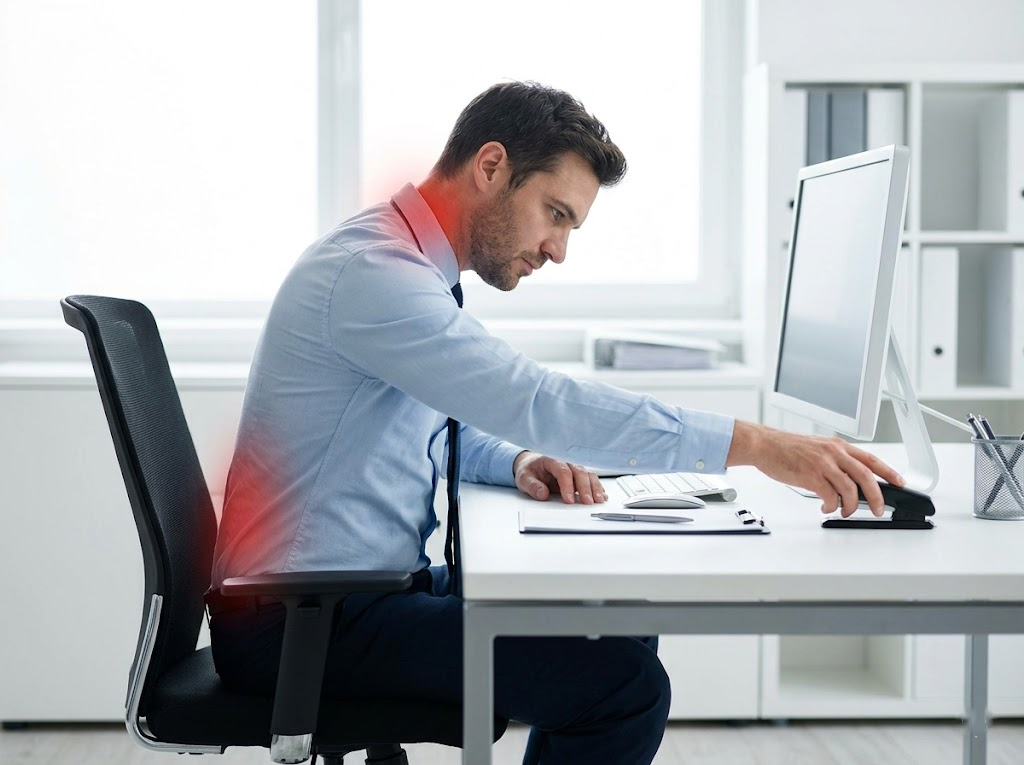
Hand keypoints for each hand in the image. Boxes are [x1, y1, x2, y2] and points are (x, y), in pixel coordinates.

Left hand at [513, 451, 607, 504]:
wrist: (531, 464)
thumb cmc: (529, 470)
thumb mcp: (523, 478)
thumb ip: (532, 486)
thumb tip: (543, 494)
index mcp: (551, 460)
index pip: (563, 471)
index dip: (567, 486)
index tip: (568, 500)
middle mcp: (565, 462)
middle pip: (579, 472)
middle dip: (585, 488)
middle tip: (587, 502)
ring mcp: (573, 468)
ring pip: (588, 475)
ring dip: (595, 487)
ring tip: (599, 500)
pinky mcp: (578, 475)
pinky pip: (590, 479)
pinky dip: (597, 487)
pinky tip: (603, 496)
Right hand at [727, 422, 904, 516]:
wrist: (764, 445)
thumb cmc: (785, 447)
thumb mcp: (816, 447)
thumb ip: (834, 460)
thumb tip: (848, 481)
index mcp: (838, 446)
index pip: (871, 459)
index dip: (889, 472)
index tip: (900, 482)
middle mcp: (834, 453)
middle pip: (866, 476)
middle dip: (876, 496)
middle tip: (878, 509)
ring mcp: (823, 464)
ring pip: (850, 489)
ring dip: (851, 505)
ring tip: (846, 511)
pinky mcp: (810, 475)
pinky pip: (830, 496)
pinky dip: (831, 505)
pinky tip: (826, 507)